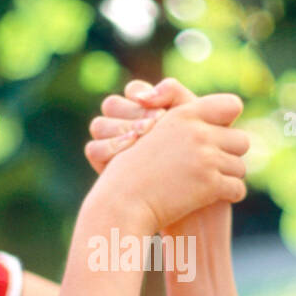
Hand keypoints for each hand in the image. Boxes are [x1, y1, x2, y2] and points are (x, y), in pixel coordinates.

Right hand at [85, 77, 199, 174]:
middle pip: (113, 104)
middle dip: (133, 113)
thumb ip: (175, 95)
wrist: (196, 205)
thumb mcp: (194, 121)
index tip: (161, 114)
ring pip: (99, 124)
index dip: (143, 95)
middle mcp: (125, 125)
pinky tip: (128, 151)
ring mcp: (114, 146)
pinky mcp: (105, 167)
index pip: (134, 90)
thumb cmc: (202, 160)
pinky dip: (108, 149)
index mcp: (145, 110)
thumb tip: (144, 94)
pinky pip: (93, 150)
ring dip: (119, 128)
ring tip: (139, 138)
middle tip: (153, 126)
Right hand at [91, 92, 248, 233]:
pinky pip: (238, 188)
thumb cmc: (132, 170)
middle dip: (231, 154)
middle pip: (242, 140)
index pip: (231, 105)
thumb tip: (208, 124)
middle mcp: (198, 133)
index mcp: (184, 115)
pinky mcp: (210, 184)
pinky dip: (230, 195)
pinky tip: (216, 198)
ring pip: (240, 167)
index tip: (221, 134)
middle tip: (216, 165)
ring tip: (211, 184)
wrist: (123, 200)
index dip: (229, 121)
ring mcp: (205, 158)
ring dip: (228, 177)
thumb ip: (180, 125)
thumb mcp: (151, 134)